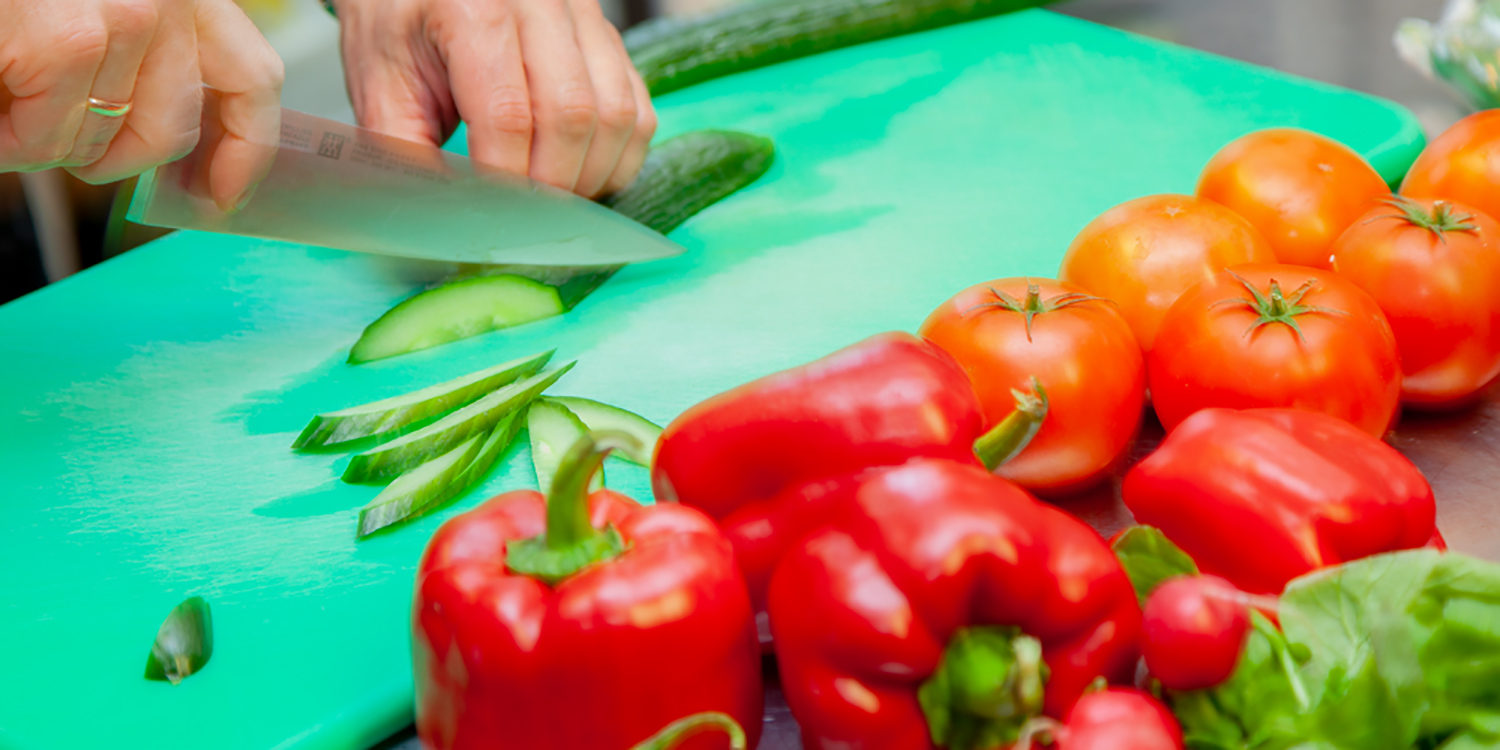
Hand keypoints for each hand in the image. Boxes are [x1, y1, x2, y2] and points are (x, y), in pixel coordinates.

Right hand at [0, 0, 283, 210]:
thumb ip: (147, 65)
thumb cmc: (15, 3)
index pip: (252, 78)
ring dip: (42, 141)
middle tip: (56, 137)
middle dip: (113, 157)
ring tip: (4, 94)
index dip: (246, 150)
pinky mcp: (66, 40)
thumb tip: (172, 145)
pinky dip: (4, 140)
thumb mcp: (95, 10)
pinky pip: (45, 140)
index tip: (225, 194)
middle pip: (173, 129)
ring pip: (100, 143)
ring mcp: (123, 17)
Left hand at [334, 0, 655, 197]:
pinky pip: (637, 110)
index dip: (503, 185)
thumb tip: (440, 224)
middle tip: (520, 221)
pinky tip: (579, 173)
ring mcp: (584, 17)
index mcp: (474, 9)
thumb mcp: (380, 83)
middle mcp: (541, 3)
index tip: (488, 224)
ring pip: (616, 117)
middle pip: (571, 118)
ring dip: (589, 177)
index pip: (508, 117)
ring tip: (549, 199)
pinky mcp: (608, 37)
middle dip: (549, 189)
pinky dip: (616, 158)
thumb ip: (405, 153)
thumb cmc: (400, 24)